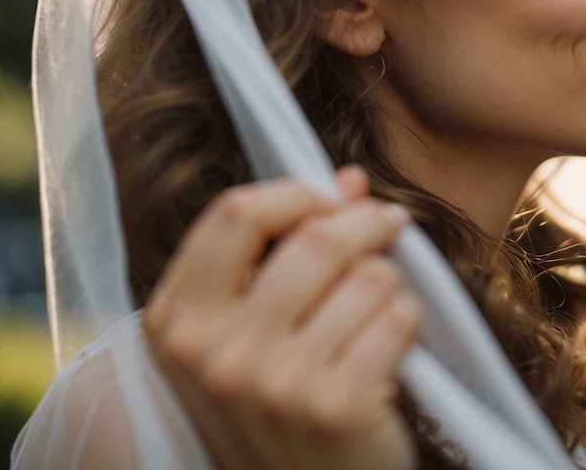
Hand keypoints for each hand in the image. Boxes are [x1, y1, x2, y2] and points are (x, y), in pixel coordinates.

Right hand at [144, 167, 420, 469]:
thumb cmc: (282, 409)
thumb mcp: (256, 333)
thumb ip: (290, 247)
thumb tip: (349, 178)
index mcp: (174, 323)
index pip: (233, 214)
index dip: (296, 194)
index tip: (332, 200)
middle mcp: (211, 353)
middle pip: (312, 236)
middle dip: (365, 222)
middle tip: (388, 225)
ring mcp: (271, 384)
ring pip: (368, 276)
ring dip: (391, 282)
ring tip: (381, 310)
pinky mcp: (334, 408)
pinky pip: (399, 317)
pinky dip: (411, 321)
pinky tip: (395, 350)